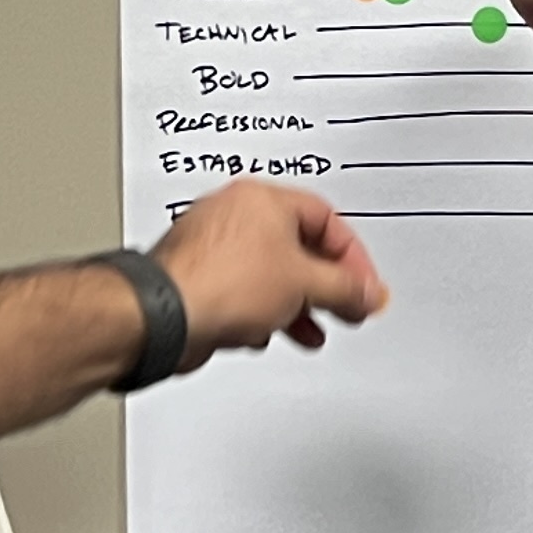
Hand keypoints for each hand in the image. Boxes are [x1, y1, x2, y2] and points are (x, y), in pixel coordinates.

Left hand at [151, 181, 386, 367]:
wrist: (163, 316)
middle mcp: (235, 215)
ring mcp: (212, 247)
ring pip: (269, 273)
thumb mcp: (305, 283)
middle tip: (344, 307)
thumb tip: (369, 293)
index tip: (364, 289)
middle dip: (324, 284)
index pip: (326, 220)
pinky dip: (261, 311)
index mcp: (262, 199)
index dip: (353, 257)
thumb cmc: (219, 282)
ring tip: (310, 328)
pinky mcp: (197, 278)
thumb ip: (345, 288)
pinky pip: (241, 291)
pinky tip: (267, 332)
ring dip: (295, 303)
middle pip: (298, 247)